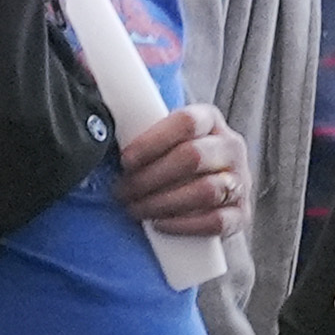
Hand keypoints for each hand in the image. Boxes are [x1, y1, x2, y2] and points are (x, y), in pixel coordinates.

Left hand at [113, 105, 250, 237]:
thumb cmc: (170, 157)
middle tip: (123, 191)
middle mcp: (231, 147)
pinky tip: (159, 224)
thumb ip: (135, 122)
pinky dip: (185, 225)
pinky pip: (217, 221)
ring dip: (163, 202)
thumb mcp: (159, 134)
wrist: (204, 189)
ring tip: (135, 209)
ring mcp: (241, 181)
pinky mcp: (242, 214)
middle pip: (194, 157)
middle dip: (151, 178)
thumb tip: (92, 109)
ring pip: (206, 191)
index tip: (125, 160)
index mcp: (210, 120)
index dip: (152, 141)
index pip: (186, 122)